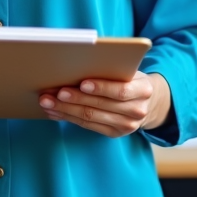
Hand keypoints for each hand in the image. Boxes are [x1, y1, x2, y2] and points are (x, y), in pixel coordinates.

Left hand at [38, 71, 169, 137]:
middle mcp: (137, 111)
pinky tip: (55, 112)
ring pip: (90, 117)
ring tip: (48, 102)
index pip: (120, 91)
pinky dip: (69, 118)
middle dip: (74, 99)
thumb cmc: (131, 78)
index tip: (82, 83)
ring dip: (65, 110)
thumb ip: (112, 68)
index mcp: (143, 90)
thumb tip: (79, 63)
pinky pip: (87, 126)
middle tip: (54, 92)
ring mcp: (126, 126)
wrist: (148, 102)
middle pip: (100, 106)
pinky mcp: (114, 133)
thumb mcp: (129, 70)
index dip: (101, 87)